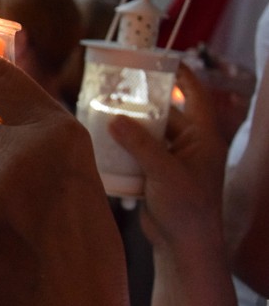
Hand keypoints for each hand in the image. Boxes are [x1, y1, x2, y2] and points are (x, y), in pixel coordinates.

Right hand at [107, 65, 238, 305]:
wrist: (183, 247)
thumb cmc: (187, 208)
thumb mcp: (164, 171)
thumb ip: (139, 143)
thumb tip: (114, 118)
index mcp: (203, 137)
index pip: (196, 95)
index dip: (182, 75)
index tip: (162, 58)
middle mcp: (189, 144)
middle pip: (165, 112)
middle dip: (143, 101)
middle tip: (117, 85)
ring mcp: (172, 159)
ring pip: (148, 132)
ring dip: (129, 124)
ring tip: (103, 109)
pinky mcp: (155, 173)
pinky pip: (137, 150)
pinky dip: (122, 144)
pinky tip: (102, 138)